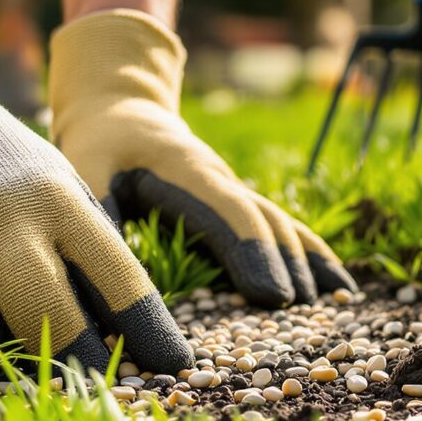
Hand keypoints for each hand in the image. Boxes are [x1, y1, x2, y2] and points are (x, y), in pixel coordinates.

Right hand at [0, 0, 190, 373]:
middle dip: (74, 360)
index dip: (148, 330)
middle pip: (47, 319)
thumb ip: (83, 249)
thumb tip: (121, 334)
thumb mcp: (53, 187)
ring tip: (4, 343)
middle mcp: (0, 222)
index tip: (172, 366)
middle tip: (88, 383)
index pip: (116, 278)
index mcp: (56, 201)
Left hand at [49, 10, 356, 306]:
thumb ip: (96, 211)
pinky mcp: (236, 203)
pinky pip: (280, 226)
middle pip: (265, 220)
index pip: (229, 212)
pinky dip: (310, 253)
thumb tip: (101, 267)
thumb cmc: (100, 144)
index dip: (253, 253)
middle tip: (305, 313)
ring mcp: (234, 190)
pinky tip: (336, 283)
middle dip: (288, 264)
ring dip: (309, 260)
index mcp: (187, 170)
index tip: (273, 296)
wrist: (122, 108)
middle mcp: (221, 179)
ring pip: (281, 223)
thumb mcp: (84, 168)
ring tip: (337, 300)